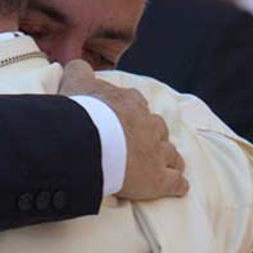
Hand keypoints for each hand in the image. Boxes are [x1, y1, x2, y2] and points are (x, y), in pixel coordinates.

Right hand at [59, 60, 187, 199]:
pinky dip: (177, 183)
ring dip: (167, 157)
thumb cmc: (82, 113)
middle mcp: (149, 125)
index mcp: (131, 103)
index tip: (121, 119)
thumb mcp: (76, 83)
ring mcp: (157, 152)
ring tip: (160, 164)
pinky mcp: (158, 179)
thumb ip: (79, 71)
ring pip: (171, 153)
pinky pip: (176, 181)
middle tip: (138, 144)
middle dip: (151, 135)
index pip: (136, 103)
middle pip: (157, 128)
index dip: (129, 112)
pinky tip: (176, 186)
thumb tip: (79, 66)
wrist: (89, 143)